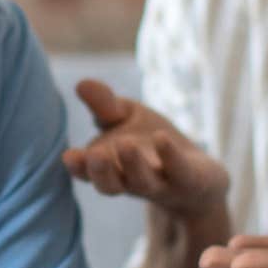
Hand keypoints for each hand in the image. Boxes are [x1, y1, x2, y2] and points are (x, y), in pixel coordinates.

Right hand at [60, 79, 228, 218]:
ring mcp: (161, 183)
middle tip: (94, 154)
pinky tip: (161, 138)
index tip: (69, 156)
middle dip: (101, 171)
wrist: (199, 177)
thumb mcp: (128, 118)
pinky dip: (169, 156)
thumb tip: (81, 83)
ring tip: (125, 143)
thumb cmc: (153, 146)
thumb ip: (105, 106)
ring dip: (133, 165)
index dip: (79, 167)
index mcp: (111, 168)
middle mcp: (132, 181)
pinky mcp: (189, 180)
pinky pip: (179, 171)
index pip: (89, 172)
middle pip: (111, 185)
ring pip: (144, 182)